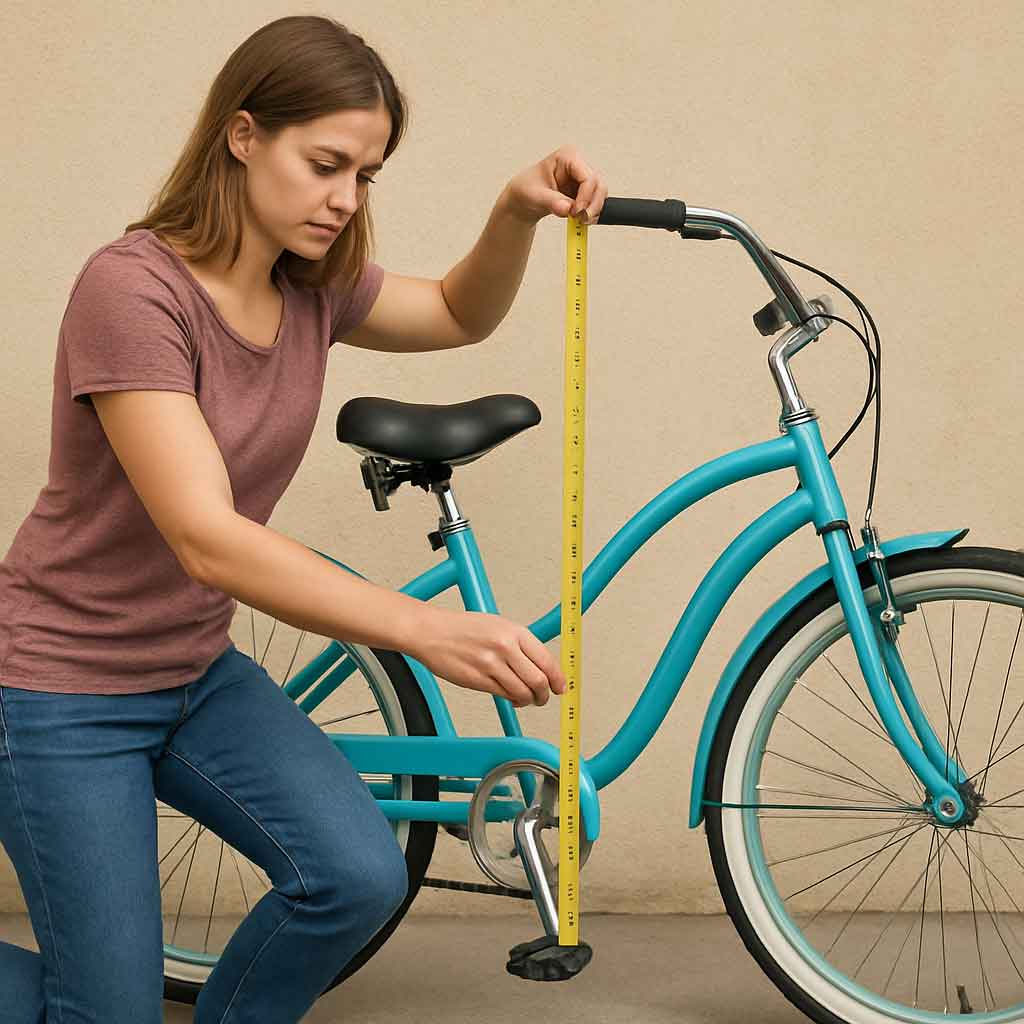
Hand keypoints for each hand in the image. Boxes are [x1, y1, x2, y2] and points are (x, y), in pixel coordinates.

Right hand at [409, 607, 565, 707]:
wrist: (432, 632)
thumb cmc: (462, 628)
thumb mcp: (498, 626)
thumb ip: (520, 644)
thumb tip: (542, 664)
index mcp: (514, 631)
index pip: (546, 660)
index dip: (558, 678)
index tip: (560, 686)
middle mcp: (505, 647)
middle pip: (538, 680)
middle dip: (544, 694)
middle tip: (543, 697)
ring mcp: (491, 665)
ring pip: (522, 692)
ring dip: (528, 700)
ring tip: (525, 699)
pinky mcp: (478, 680)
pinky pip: (504, 695)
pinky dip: (512, 700)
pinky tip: (510, 697)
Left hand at [502, 144, 607, 226]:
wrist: (523, 200)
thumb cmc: (526, 190)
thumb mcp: (535, 196)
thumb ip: (552, 202)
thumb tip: (567, 208)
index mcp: (567, 157)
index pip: (587, 176)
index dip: (585, 196)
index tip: (576, 212)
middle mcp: (578, 165)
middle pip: (598, 184)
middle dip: (592, 205)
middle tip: (581, 219)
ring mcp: (582, 178)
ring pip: (600, 194)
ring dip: (593, 210)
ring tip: (580, 221)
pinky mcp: (584, 192)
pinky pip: (595, 202)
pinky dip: (590, 213)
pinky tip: (581, 220)